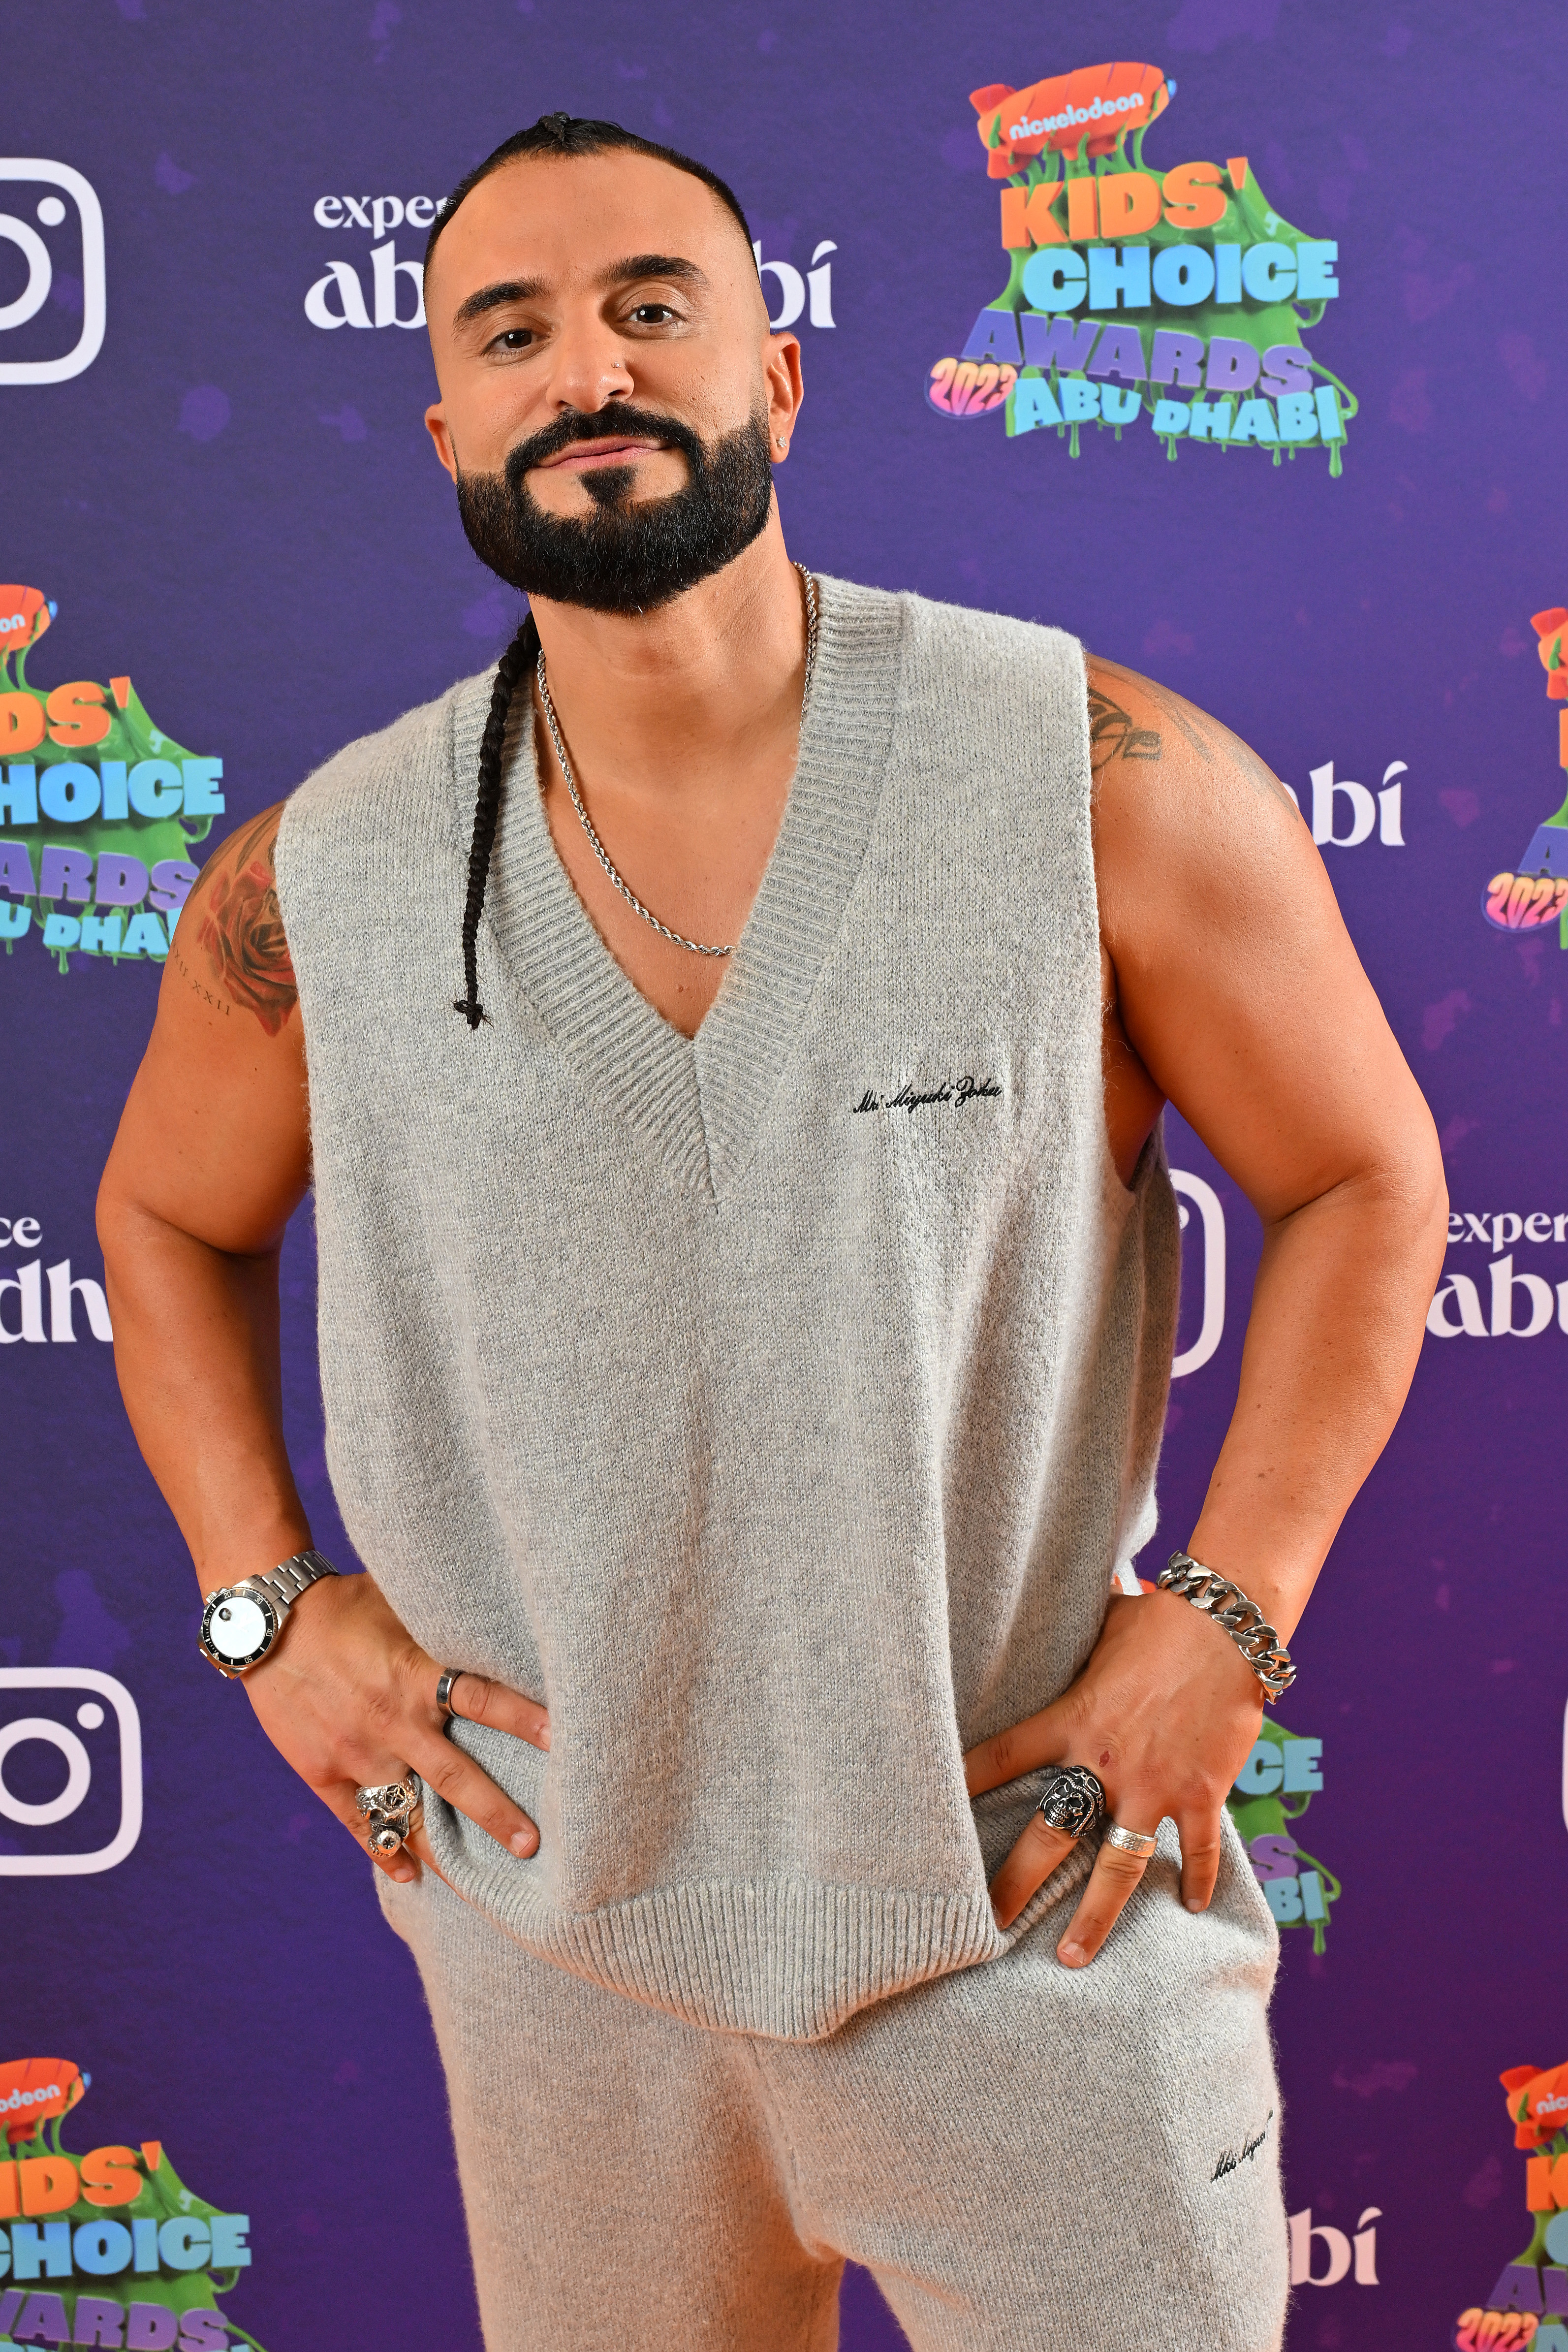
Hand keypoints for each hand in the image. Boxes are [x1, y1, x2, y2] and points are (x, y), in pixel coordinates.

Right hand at [238, 1572, 548, 1886]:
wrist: (266, 1622)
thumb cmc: (343, 1603)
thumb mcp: (401, 1602)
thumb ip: (445, 1626)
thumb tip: (501, 1615)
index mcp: (415, 1675)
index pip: (483, 1700)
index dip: (525, 1720)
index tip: (566, 1742)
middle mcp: (391, 1722)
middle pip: (455, 1777)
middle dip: (497, 1814)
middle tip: (534, 1846)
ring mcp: (354, 1753)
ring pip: (407, 1814)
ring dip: (445, 1850)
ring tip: (481, 1887)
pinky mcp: (321, 1772)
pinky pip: (358, 1822)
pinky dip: (383, 1851)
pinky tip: (408, 1874)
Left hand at [964, 1589, 1264, 1964]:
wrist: (1227, 1623)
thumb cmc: (1159, 1617)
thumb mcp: (1100, 1634)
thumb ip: (1074, 1659)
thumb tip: (1042, 1635)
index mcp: (1072, 1719)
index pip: (1003, 1757)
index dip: (965, 1783)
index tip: (930, 1818)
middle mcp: (1107, 1762)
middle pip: (1049, 1836)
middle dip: (1016, 1885)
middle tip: (986, 1927)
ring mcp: (1155, 1784)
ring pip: (1116, 1867)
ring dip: (1095, 1916)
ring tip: (1073, 1957)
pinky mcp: (1202, 1792)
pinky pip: (1198, 1850)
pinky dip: (1197, 1881)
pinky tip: (1192, 1909)